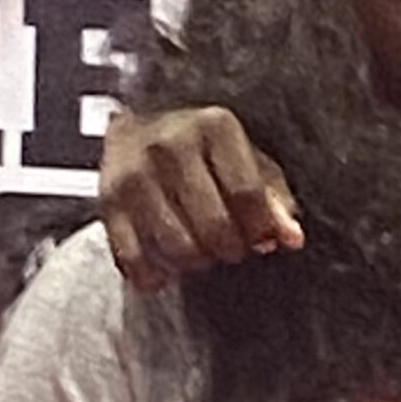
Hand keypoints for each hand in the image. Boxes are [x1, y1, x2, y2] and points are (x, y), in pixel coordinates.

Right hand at [99, 105, 302, 292]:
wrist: (138, 127)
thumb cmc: (204, 148)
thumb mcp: (249, 160)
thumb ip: (273, 199)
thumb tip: (291, 238)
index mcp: (213, 127)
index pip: (247, 194)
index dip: (261, 228)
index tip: (262, 240)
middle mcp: (170, 145)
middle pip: (215, 227)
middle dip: (230, 249)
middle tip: (230, 246)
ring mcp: (135, 174)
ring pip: (178, 247)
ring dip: (197, 262)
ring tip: (202, 250)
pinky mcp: (108, 202)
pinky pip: (136, 257)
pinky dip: (156, 274)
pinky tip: (167, 267)